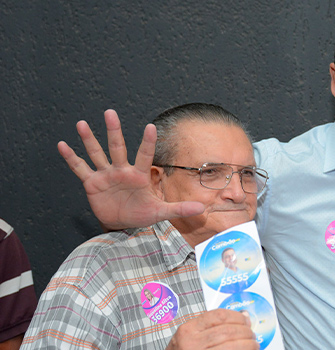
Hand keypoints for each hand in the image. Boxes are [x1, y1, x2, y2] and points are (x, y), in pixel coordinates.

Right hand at [58, 109, 203, 230]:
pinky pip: (80, 168)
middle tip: (110, 112)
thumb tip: (203, 208)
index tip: (150, 126)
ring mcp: (106, 175)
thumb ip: (180, 208)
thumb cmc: (142, 214)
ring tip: (82, 124)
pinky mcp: (92, 183)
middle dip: (113, 130)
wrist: (123, 224)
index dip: (147, 142)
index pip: (144, 155)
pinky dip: (71, 158)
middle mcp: (122, 170)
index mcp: (139, 175)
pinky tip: (62, 145)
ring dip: (89, 140)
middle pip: (117, 147)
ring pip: (97, 153)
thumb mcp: (161, 212)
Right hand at [166, 309, 258, 349]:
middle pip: (228, 331)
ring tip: (253, 344)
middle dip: (245, 332)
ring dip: (248, 344)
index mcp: (188, 330)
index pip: (219, 316)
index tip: (245, 320)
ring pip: (232, 345)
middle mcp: (191, 343)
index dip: (237, 317)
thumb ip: (212, 326)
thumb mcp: (191, 336)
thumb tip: (243, 316)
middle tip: (252, 334)